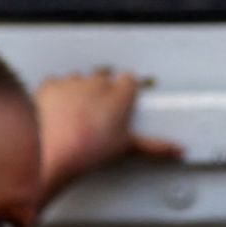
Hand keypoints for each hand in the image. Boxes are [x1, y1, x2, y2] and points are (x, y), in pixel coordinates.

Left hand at [34, 69, 183, 205]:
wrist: (50, 151)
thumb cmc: (87, 149)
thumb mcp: (127, 149)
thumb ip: (155, 146)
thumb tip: (176, 150)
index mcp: (120, 95)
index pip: (130, 80)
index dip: (128, 90)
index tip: (125, 99)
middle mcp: (97, 83)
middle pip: (105, 75)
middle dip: (104, 88)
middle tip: (102, 109)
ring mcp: (73, 83)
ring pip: (80, 78)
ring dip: (80, 89)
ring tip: (78, 110)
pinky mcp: (50, 87)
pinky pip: (55, 82)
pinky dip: (57, 92)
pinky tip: (57, 107)